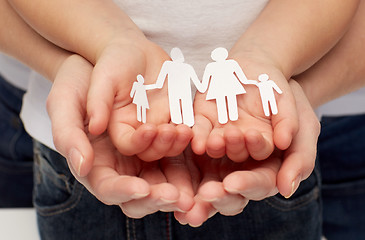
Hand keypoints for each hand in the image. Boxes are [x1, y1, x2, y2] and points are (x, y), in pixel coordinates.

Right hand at [47, 54, 193, 217]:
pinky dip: (184, 142)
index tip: (142, 190)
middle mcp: (124, 159)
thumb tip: (82, 165)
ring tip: (177, 135)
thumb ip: (70, 134)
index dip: (125, 192)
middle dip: (160, 196)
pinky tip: (187, 132)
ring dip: (176, 164)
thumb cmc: (80, 80)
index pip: (109, 187)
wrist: (106, 55)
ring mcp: (146, 146)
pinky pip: (178, 146)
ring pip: (166, 170)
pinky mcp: (164, 130)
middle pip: (143, 191)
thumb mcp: (64, 102)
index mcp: (97, 160)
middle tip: (178, 196)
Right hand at [86, 36, 192, 160]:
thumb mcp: (103, 80)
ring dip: (179, 141)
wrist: (135, 49)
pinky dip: (191, 129)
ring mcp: (159, 122)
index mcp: (119, 125)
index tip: (149, 129)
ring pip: (170, 143)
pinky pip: (185, 126)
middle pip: (152, 150)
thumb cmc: (114, 63)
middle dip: (162, 145)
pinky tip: (194, 124)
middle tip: (171, 131)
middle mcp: (139, 129)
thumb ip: (98, 103)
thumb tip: (95, 128)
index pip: (128, 144)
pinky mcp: (175, 114)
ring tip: (185, 130)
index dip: (139, 143)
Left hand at [177, 79, 318, 226]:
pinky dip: (197, 136)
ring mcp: (221, 139)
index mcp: (265, 164)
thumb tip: (286, 188)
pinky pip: (199, 131)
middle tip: (209, 191)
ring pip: (214, 153)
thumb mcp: (305, 126)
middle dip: (220, 187)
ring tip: (215, 144)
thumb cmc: (287, 103)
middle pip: (229, 180)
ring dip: (214, 151)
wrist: (264, 68)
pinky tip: (195, 141)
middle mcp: (240, 156)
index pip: (257, 182)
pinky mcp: (205, 122)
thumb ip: (299, 157)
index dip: (246, 184)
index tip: (233, 184)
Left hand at [192, 50, 298, 161]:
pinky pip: (199, 131)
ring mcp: (220, 132)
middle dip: (234, 145)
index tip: (253, 136)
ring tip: (214, 140)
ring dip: (215, 145)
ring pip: (217, 145)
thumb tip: (284, 143)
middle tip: (232, 134)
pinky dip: (197, 135)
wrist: (249, 66)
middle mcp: (240, 141)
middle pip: (237, 151)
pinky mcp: (203, 121)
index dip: (257, 145)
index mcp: (262, 140)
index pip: (260, 150)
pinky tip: (196, 141)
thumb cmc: (270, 85)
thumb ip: (287, 121)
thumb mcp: (283, 99)